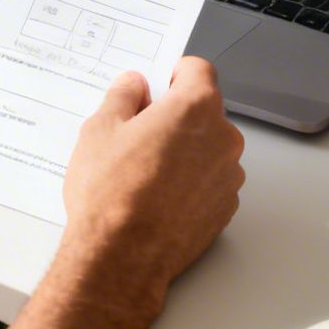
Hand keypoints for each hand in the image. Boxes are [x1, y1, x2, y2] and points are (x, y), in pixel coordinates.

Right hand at [5, 57, 244, 328]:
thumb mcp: (100, 130)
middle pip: (204, 110)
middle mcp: (222, 137)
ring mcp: (228, 175)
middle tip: (139, 135)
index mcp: (195, 107)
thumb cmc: (111, 194)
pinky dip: (191, 183)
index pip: (197, 70)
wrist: (123, 258)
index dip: (173, 76)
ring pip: (208, 148)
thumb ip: (123, 96)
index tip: (156, 89)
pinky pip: (210, 181)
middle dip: (176, 116)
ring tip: (145, 173)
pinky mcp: (226, 208)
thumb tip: (134, 85)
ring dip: (186, 151)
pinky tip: (159, 198)